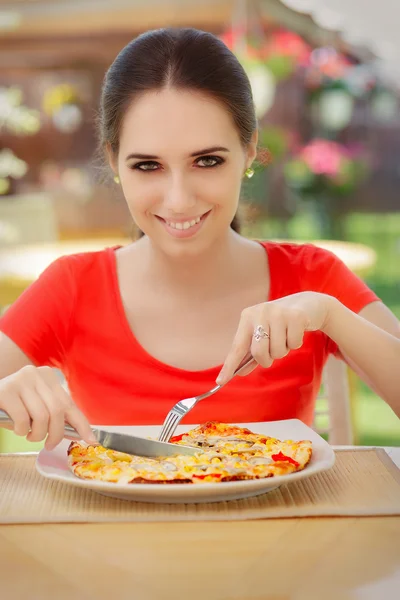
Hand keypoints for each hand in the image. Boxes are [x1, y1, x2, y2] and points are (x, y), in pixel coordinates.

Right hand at [0, 366, 96, 449]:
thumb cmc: (13, 407)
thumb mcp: (37, 409)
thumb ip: (56, 417)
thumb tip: (80, 434)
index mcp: (48, 377)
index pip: (70, 403)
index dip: (82, 424)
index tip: (92, 440)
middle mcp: (36, 374)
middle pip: (57, 411)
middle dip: (55, 434)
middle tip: (47, 443)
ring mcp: (21, 380)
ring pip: (42, 416)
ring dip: (36, 434)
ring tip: (28, 434)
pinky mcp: (6, 391)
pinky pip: (23, 419)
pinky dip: (21, 430)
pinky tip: (16, 428)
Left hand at [216, 292, 332, 384]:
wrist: (307, 304)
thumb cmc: (280, 323)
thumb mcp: (263, 333)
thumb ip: (252, 352)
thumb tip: (240, 372)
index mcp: (247, 317)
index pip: (237, 346)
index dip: (229, 366)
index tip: (220, 381)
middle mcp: (260, 312)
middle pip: (259, 353)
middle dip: (267, 359)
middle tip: (273, 349)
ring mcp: (278, 313)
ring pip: (278, 352)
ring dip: (284, 350)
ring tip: (286, 336)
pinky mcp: (296, 316)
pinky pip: (294, 345)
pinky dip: (296, 343)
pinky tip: (296, 331)